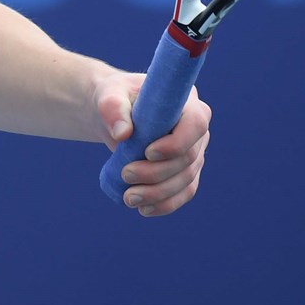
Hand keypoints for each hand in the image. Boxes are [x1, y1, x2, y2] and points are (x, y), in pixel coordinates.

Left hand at [97, 71, 210, 216]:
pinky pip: (183, 193)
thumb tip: (122, 133)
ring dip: (159, 194)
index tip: (148, 152)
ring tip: (129, 198)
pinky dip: (166, 204)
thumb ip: (113, 108)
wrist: (116, 114)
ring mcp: (194, 153)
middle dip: (158, 172)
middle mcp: (196, 130)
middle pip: (189, 157)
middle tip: (126, 175)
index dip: (177, 143)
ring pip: (186, 180)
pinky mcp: (185, 172)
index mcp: (186, 103)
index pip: (195, 124)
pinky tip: (144, 209)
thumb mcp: (108, 95)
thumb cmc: (115, 97)